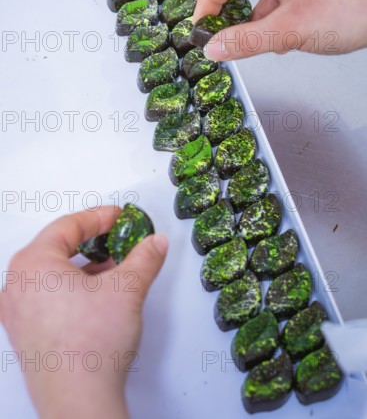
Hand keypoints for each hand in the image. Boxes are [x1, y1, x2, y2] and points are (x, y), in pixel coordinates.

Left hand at [0, 206, 167, 418]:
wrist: (79, 401)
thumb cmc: (89, 346)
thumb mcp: (127, 289)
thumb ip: (145, 258)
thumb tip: (155, 243)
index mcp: (33, 264)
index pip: (69, 226)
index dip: (99, 218)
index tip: (118, 217)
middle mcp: (17, 285)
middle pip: (58, 248)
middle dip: (92, 243)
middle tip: (116, 239)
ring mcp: (17, 312)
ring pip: (53, 274)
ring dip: (84, 267)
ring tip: (113, 270)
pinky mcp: (25, 333)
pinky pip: (47, 296)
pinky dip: (73, 289)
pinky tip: (98, 297)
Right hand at [193, 0, 366, 59]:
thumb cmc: (350, 11)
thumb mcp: (288, 31)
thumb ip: (246, 41)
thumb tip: (214, 48)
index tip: (201, 23)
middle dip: (230, 6)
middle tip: (218, 29)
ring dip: (255, 15)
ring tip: (254, 40)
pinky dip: (276, 14)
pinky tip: (281, 37)